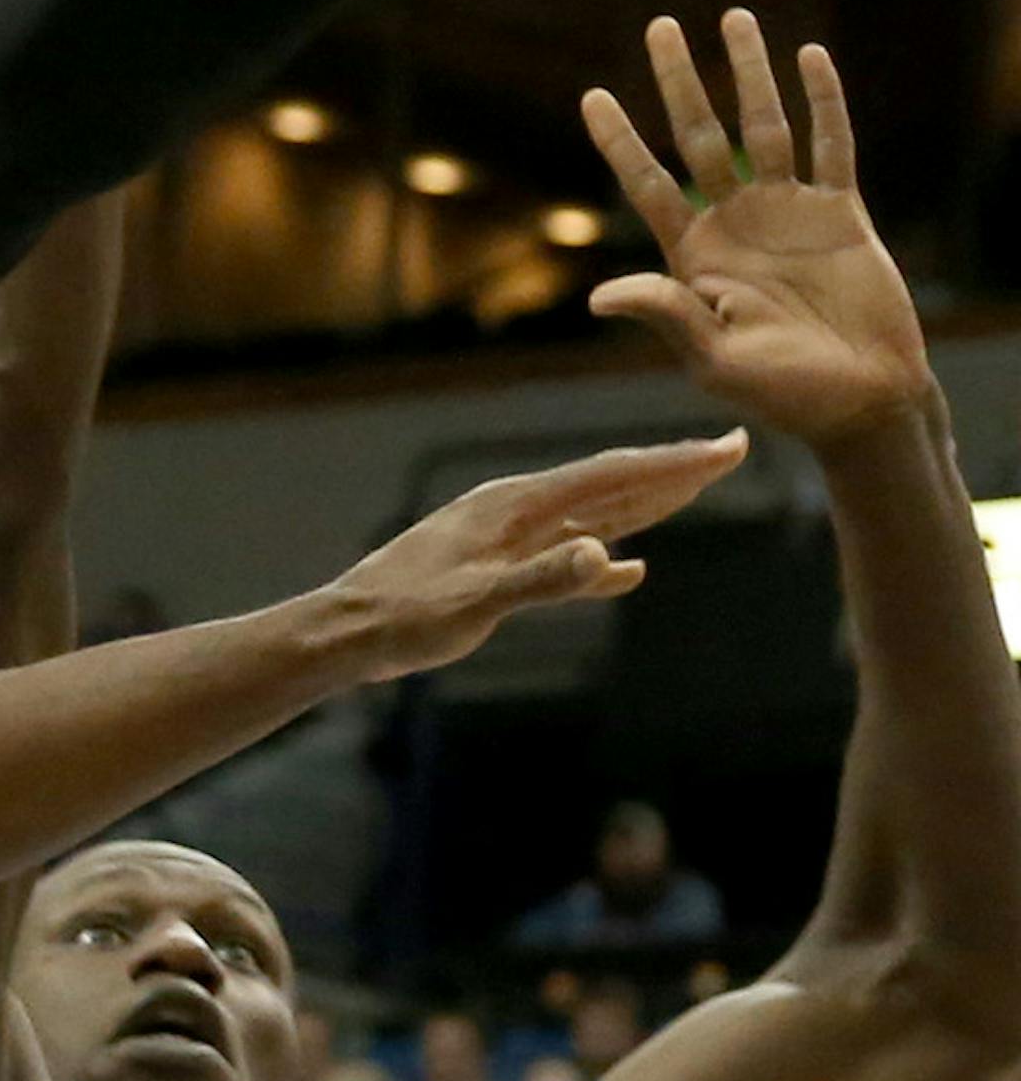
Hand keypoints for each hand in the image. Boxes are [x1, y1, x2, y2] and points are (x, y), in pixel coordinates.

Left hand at [333, 434, 745, 679]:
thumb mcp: (478, 603)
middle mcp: (518, 510)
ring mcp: (509, 537)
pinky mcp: (498, 568)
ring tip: (694, 492)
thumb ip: (543, 580)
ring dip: (645, 505)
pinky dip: (603, 560)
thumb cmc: (404, 617)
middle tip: (731, 453)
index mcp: (518, 505)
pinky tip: (629, 569)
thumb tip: (608, 559)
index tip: (728, 449)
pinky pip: (566, 557)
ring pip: (592, 515)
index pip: (612, 476)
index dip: (674, 464)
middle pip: (611, 484)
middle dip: (672, 472)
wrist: (349, 631)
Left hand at [583, 12, 932, 445]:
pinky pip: (830, 145)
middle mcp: (735, 222)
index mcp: (694, 256)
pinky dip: (823, 101)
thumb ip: (666, 315)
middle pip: (699, 136)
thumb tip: (598, 298)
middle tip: (659, 26)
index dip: (620, 141)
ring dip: (750, 72)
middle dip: (678, 82)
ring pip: (764, 125)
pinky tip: (809, 55)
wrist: (863, 403)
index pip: (648, 184)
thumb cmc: (783, 394)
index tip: (592, 94)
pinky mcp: (841, 213)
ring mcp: (789, 212)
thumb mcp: (713, 358)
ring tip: (733, 17)